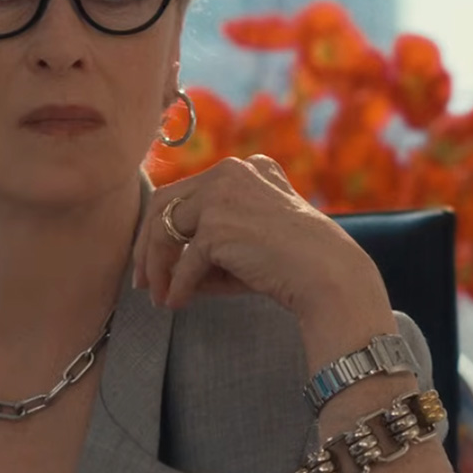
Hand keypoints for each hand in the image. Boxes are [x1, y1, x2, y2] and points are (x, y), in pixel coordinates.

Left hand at [133, 155, 397, 370]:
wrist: (331, 277)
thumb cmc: (294, 267)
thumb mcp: (249, 244)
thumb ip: (209, 245)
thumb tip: (163, 270)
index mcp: (246, 168)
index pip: (187, 192)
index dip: (163, 226)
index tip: (155, 259)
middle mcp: (231, 171)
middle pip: (165, 204)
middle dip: (147, 246)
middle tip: (142, 281)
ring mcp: (222, 194)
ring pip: (165, 229)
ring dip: (156, 267)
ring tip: (157, 296)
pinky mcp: (218, 225)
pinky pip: (185, 261)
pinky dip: (178, 286)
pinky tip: (178, 304)